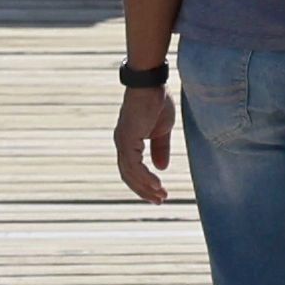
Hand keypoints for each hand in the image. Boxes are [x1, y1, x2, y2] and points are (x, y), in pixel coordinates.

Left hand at [113, 72, 177, 201]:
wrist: (151, 83)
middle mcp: (122, 143)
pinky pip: (134, 165)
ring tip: (160, 196)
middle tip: (159, 201)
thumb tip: (161, 168)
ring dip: (145, 187)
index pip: (132, 169)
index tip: (159, 193)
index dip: (144, 183)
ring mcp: (123, 141)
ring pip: (130, 173)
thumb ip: (160, 148)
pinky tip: (157, 184)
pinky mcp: (127, 138)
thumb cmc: (156, 101)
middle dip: (144, 190)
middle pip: (128, 175)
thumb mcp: (162, 130)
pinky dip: (145, 177)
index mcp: (128, 141)